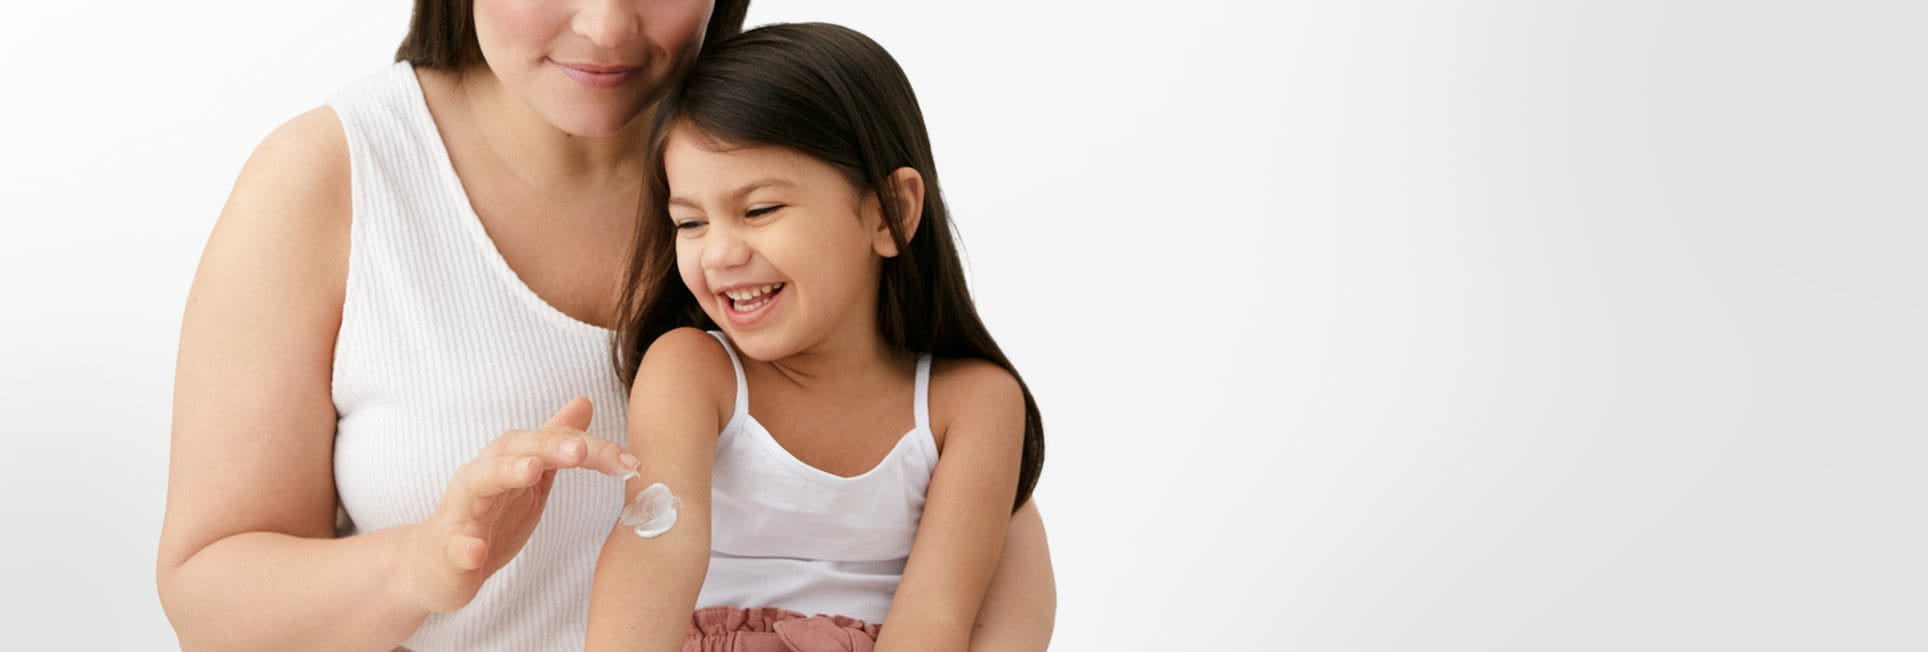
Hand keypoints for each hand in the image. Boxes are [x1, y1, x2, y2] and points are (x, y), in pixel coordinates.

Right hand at [395, 396, 637, 611]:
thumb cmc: (489, 516)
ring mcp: (463, 512)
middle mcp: (482, 476)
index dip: (593, 449)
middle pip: (513, 449)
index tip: (631, 462)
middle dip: (548, 445)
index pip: (552, 443)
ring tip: (532, 471)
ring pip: (478, 481)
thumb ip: (554, 442)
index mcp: (507, 460)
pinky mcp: (448, 550)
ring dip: (506, 472)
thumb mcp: (528, 476)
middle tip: (580, 449)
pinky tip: (476, 551)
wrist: (436, 565)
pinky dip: (464, 547)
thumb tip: (584, 401)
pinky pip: (454, 546)